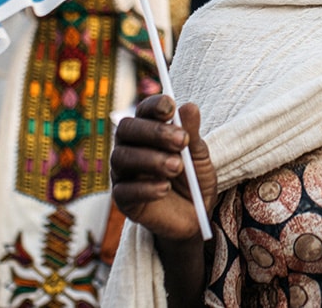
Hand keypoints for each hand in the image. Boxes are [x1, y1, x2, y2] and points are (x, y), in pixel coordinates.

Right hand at [111, 94, 216, 240]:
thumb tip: (190, 106)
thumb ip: (192, 134)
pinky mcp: (123, 199)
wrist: (195, 215)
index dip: (153, 105)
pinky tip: (164, 188)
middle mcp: (130, 147)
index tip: (171, 108)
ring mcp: (123, 173)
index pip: (143, 110)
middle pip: (127, 129)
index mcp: (148, 131)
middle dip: (154, 132)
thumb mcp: (199, 155)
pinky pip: (124, 190)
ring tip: (177, 167)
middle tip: (181, 141)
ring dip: (152, 160)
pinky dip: (145, 188)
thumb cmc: (194, 178)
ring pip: (122, 158)